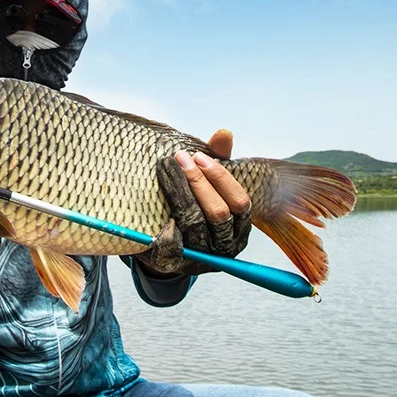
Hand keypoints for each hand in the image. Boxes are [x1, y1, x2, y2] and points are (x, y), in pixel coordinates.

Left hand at [136, 129, 251, 276]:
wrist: (167, 247)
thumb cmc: (196, 208)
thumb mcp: (209, 185)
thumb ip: (218, 161)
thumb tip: (223, 133)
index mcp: (240, 227)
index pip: (239, 203)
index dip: (220, 178)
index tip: (198, 156)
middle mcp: (225, 246)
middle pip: (217, 213)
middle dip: (197, 182)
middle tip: (178, 158)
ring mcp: (201, 257)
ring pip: (194, 223)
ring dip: (178, 192)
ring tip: (164, 168)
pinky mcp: (176, 263)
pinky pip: (171, 246)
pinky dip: (166, 226)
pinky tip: (157, 203)